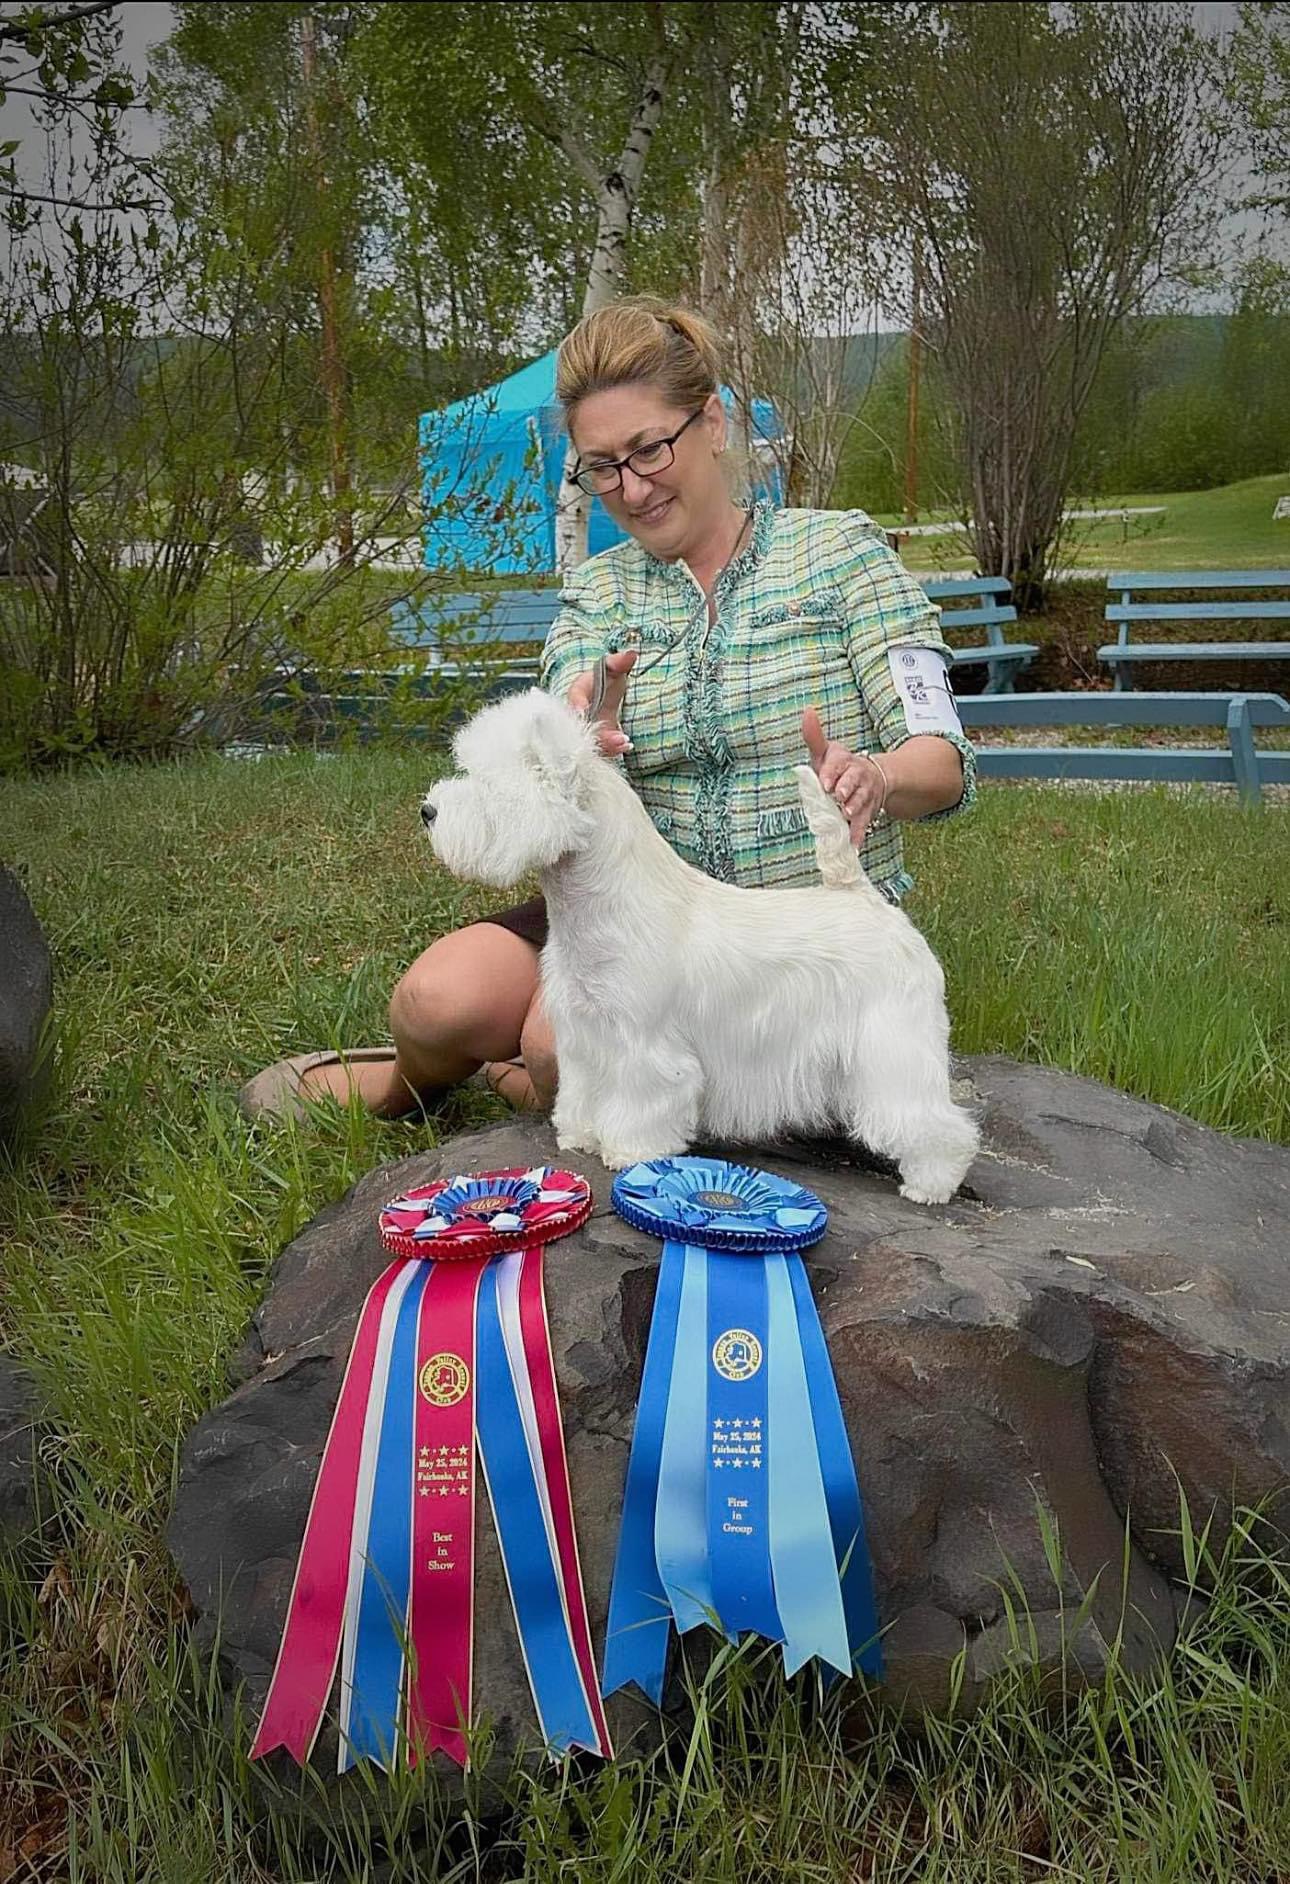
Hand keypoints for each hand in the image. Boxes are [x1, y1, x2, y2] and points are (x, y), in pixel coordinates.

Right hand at [569, 650, 635, 755]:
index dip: (577, 704)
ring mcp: (587, 730)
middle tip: (616, 738)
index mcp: (578, 692)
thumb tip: (632, 653)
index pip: (574, 698)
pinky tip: (626, 746)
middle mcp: (578, 714)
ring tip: (625, 743)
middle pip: (583, 727)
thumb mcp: (611, 668)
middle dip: (598, 733)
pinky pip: (601, 749)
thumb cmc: (604, 680)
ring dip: (607, 746)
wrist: (603, 695)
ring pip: (591, 741)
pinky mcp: (596, 741)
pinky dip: (612, 750)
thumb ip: (619, 662)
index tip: (582, 711)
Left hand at [802, 706, 886, 847]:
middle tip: (838, 796)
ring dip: (854, 807)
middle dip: (846, 788)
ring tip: (847, 814)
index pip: (837, 763)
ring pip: (861, 800)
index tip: (824, 781)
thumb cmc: (838, 767)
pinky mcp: (868, 811)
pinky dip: (858, 834)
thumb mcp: (826, 752)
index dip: (831, 772)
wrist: (872, 778)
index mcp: (844, 760)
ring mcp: (864, 794)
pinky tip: (853, 845)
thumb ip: (814, 737)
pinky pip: (864, 823)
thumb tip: (807, 711)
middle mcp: (857, 775)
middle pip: (852, 781)